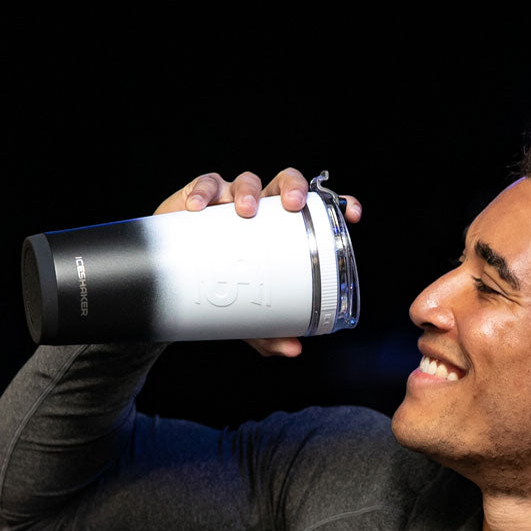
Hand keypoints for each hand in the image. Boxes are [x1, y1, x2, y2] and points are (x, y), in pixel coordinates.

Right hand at [154, 168, 362, 358]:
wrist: (177, 286)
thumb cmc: (223, 290)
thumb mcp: (249, 316)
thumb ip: (270, 331)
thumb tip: (293, 348)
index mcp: (283, 230)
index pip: (315, 210)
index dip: (338, 205)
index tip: (354, 213)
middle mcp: (262, 211)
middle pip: (284, 184)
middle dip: (292, 188)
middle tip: (293, 206)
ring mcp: (230, 201)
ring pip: (246, 181)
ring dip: (248, 191)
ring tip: (244, 211)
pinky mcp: (198, 198)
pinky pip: (204, 187)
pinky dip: (202, 193)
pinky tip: (198, 207)